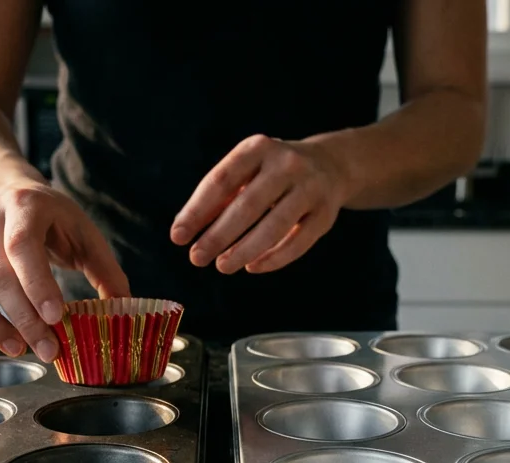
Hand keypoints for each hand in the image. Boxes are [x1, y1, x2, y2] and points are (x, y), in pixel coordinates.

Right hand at [0, 182, 128, 361]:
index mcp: (24, 206)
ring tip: (18, 349)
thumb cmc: (49, 216)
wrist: (4, 188)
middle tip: (47, 348)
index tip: (56, 318)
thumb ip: (105, 268)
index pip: (23, 246)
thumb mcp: (82, 230)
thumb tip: (125, 307)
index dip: (38, 284)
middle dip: (23, 318)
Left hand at [170, 134, 350, 274]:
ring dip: (244, 250)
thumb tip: (184, 229)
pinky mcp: (326, 214)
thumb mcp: (246, 171)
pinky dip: (274, 258)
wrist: (330, 165)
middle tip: (196, 258)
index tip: (178, 236)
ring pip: (275, 226)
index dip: (197, 211)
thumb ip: (217, 197)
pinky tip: (252, 267)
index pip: (221, 181)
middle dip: (218, 235)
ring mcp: (310, 188)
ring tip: (222, 266)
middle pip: (248, 205)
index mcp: (258, 148)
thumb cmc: (272, 173)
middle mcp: (287, 164)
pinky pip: (298, 242)